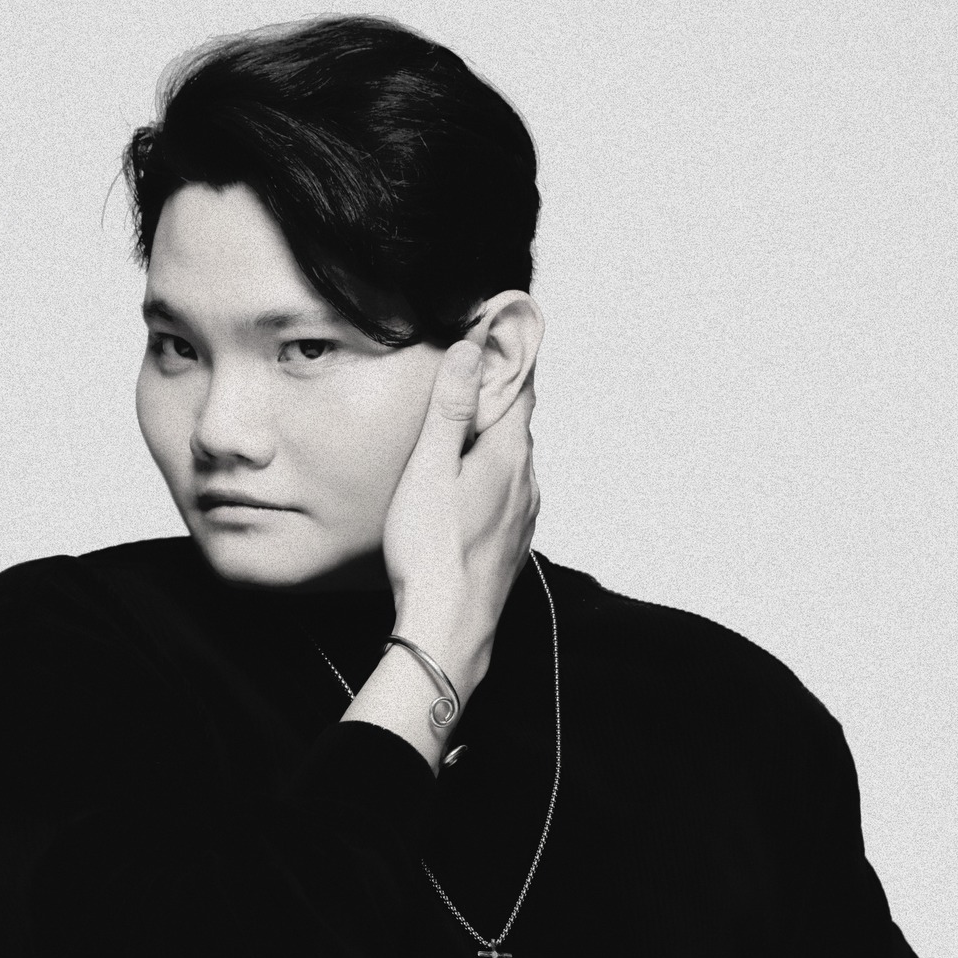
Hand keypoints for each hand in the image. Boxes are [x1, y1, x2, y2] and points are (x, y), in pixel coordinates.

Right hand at [380, 339, 539, 688]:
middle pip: (517, 423)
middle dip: (498, 394)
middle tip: (476, 367)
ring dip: (495, 438)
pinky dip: (494, 475)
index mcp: (508, 455)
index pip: (520, 387)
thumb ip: (451, 409)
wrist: (450, 629)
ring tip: (468, 422)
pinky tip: (470, 484)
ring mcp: (524, 516)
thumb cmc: (433, 554)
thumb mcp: (430, 469)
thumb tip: (471, 350)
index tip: (498, 329)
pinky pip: (509, 494)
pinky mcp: (513, 544)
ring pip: (514, 461)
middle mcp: (527, 482)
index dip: (508, 357)